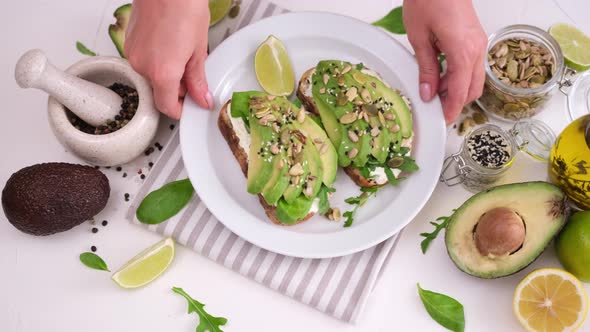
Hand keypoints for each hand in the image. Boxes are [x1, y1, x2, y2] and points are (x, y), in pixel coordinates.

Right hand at [125, 0, 212, 118]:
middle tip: (192, 73)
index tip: (189, 105)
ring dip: (166, 73)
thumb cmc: (184, 7)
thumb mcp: (198, 49)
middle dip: (176, 88)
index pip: (167, 107)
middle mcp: (143, 67)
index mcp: (162, 73)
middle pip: (159, 91)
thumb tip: (202, 99)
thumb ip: (197, 79)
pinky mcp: (128, 43)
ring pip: (151, 75)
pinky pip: (144, 61)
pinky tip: (169, 44)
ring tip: (182, 52)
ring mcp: (133, 54)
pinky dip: (156, 60)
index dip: (180, 110)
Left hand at [403, 0, 486, 123]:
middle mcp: (477, 48)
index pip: (459, 91)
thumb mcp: (419, 38)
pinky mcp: (475, 38)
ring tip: (433, 91)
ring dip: (457, 89)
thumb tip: (427, 94)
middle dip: (455, 102)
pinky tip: (440, 75)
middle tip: (435, 109)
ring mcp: (479, 43)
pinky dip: (459, 76)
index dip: (451, 110)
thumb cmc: (428, 0)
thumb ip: (425, 69)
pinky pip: (472, 65)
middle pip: (472, 89)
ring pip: (474, 78)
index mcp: (462, 51)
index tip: (443, 121)